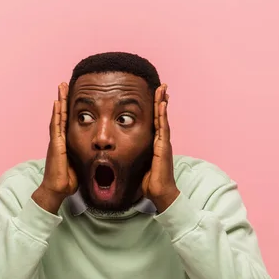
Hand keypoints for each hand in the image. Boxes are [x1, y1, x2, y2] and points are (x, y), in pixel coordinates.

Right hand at [32, 83, 77, 213]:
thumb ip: (88, 155)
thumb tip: (102, 153)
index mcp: (66, 142)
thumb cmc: (69, 179)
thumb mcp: (82, 163)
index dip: (69, 107)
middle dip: (63, 99)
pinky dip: (56, 113)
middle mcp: (60, 138)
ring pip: (58, 116)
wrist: (58, 189)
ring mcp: (56, 140)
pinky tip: (57, 102)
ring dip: (59, 101)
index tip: (73, 94)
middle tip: (64, 84)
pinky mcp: (55, 144)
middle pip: (61, 114)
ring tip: (61, 87)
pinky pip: (56, 125)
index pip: (68, 120)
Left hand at [141, 84, 179, 212]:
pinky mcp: (163, 146)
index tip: (152, 95)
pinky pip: (163, 127)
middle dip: (159, 101)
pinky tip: (162, 104)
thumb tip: (116, 153)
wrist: (158, 193)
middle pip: (159, 116)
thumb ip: (130, 156)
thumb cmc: (147, 181)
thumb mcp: (136, 164)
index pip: (153, 121)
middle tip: (160, 86)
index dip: (153, 108)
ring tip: (162, 89)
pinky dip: (162, 114)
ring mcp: (163, 142)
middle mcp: (159, 140)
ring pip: (162, 118)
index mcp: (152, 143)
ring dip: (162, 102)